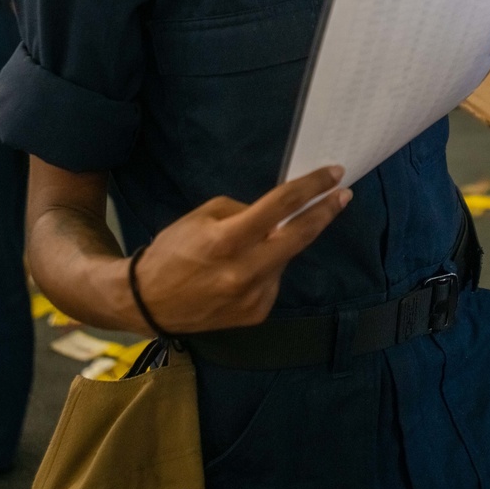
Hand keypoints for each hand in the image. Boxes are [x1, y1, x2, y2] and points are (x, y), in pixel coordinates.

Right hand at [132, 166, 350, 333]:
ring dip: (281, 244)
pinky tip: (245, 270)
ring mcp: (253, 296)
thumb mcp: (202, 216)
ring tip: (256, 243)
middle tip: (342, 196)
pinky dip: (267, 268)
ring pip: (284, 258)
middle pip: (300, 236)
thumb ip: (244, 212)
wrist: (147, 302)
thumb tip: (278, 214)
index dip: (311, 187)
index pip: (281, 206)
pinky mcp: (256, 314)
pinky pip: (273, 280)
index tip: (333, 174)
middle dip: (325, 212)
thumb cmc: (173, 250)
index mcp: (227, 239)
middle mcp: (244, 271)